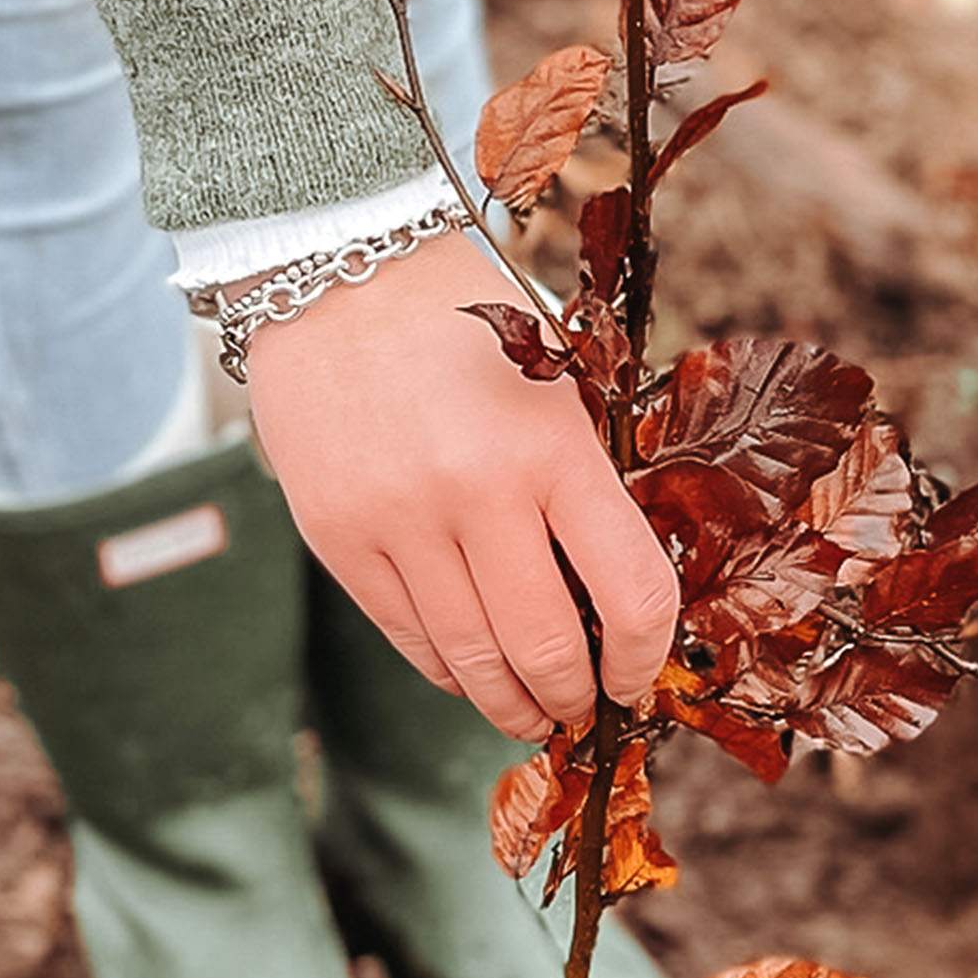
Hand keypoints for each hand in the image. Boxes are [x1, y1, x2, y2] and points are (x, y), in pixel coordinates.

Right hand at [245, 232, 678, 738]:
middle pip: (547, 647)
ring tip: (527, 711)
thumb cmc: (459, 323)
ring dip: (509, 702)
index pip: (630, 592)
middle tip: (581, 710)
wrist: (331, 266)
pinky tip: (467, 673)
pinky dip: (446, 669)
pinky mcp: (338, 537)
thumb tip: (611, 600)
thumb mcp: (552, 383)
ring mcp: (399, 520)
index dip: (646, 658)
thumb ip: (582, 484)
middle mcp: (476, 492)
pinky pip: (406, 636)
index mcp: (552, 448)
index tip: (639, 676)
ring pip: (471, 659)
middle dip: (573, 697)